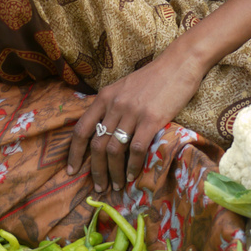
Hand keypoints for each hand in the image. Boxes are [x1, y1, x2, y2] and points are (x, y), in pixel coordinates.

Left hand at [67, 49, 203, 192]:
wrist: (179, 63)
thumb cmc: (153, 77)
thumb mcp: (124, 87)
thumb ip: (112, 106)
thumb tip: (104, 132)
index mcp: (105, 97)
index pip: (81, 129)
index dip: (74, 153)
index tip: (72, 170)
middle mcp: (114, 105)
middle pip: (96, 145)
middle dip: (95, 170)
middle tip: (99, 187)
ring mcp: (132, 112)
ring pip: (113, 150)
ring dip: (113, 173)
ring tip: (116, 185)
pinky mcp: (151, 119)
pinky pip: (135, 149)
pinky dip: (132, 166)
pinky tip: (133, 176)